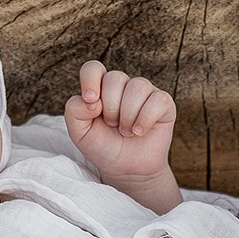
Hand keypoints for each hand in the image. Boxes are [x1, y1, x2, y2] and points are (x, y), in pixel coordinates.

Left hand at [65, 60, 178, 202]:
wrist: (126, 169)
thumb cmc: (103, 147)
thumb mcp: (79, 133)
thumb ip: (74, 111)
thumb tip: (92, 99)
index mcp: (100, 87)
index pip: (93, 68)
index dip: (90, 80)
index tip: (91, 101)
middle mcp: (123, 85)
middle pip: (115, 78)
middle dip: (110, 108)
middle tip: (112, 125)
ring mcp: (145, 92)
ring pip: (137, 87)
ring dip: (128, 115)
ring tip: (125, 131)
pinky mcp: (164, 103)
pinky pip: (157, 100)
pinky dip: (145, 119)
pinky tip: (140, 132)